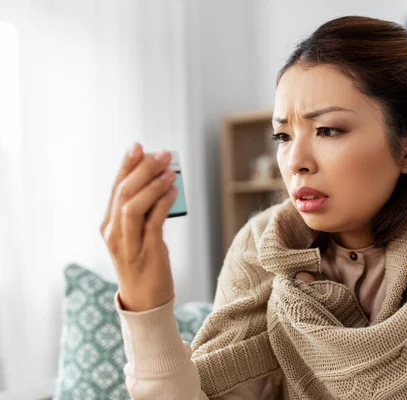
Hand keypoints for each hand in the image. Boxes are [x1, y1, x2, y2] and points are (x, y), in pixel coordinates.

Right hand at [100, 143, 177, 311]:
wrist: (145, 301)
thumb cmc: (144, 263)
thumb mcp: (138, 234)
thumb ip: (145, 211)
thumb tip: (161, 182)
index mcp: (108, 226)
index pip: (115, 189)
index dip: (126, 166)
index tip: (138, 146)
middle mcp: (113, 234)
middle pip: (123, 193)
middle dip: (142, 170)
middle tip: (162, 154)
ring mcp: (128, 245)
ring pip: (133, 206)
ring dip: (152, 185)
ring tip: (170, 170)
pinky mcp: (146, 253)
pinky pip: (153, 223)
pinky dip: (163, 203)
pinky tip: (173, 190)